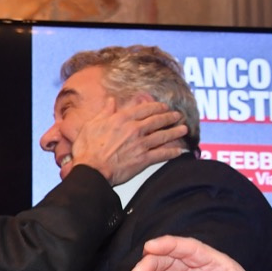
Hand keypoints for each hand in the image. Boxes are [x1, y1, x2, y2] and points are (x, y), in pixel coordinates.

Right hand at [67, 99, 186, 184]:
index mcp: (121, 119)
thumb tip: (111, 100)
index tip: (163, 106)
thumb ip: (104, 112)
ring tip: (184, 129)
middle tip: (177, 116)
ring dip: (175, 132)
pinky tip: (180, 150)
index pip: (144, 109)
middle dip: (169, 117)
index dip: (156, 107)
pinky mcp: (143, 159)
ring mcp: (140, 144)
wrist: (91, 169)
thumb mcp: (92, 125)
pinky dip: (172, 152)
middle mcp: (134, 129)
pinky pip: (162, 154)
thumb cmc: (87, 149)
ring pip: (163, 136)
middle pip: (157, 121)